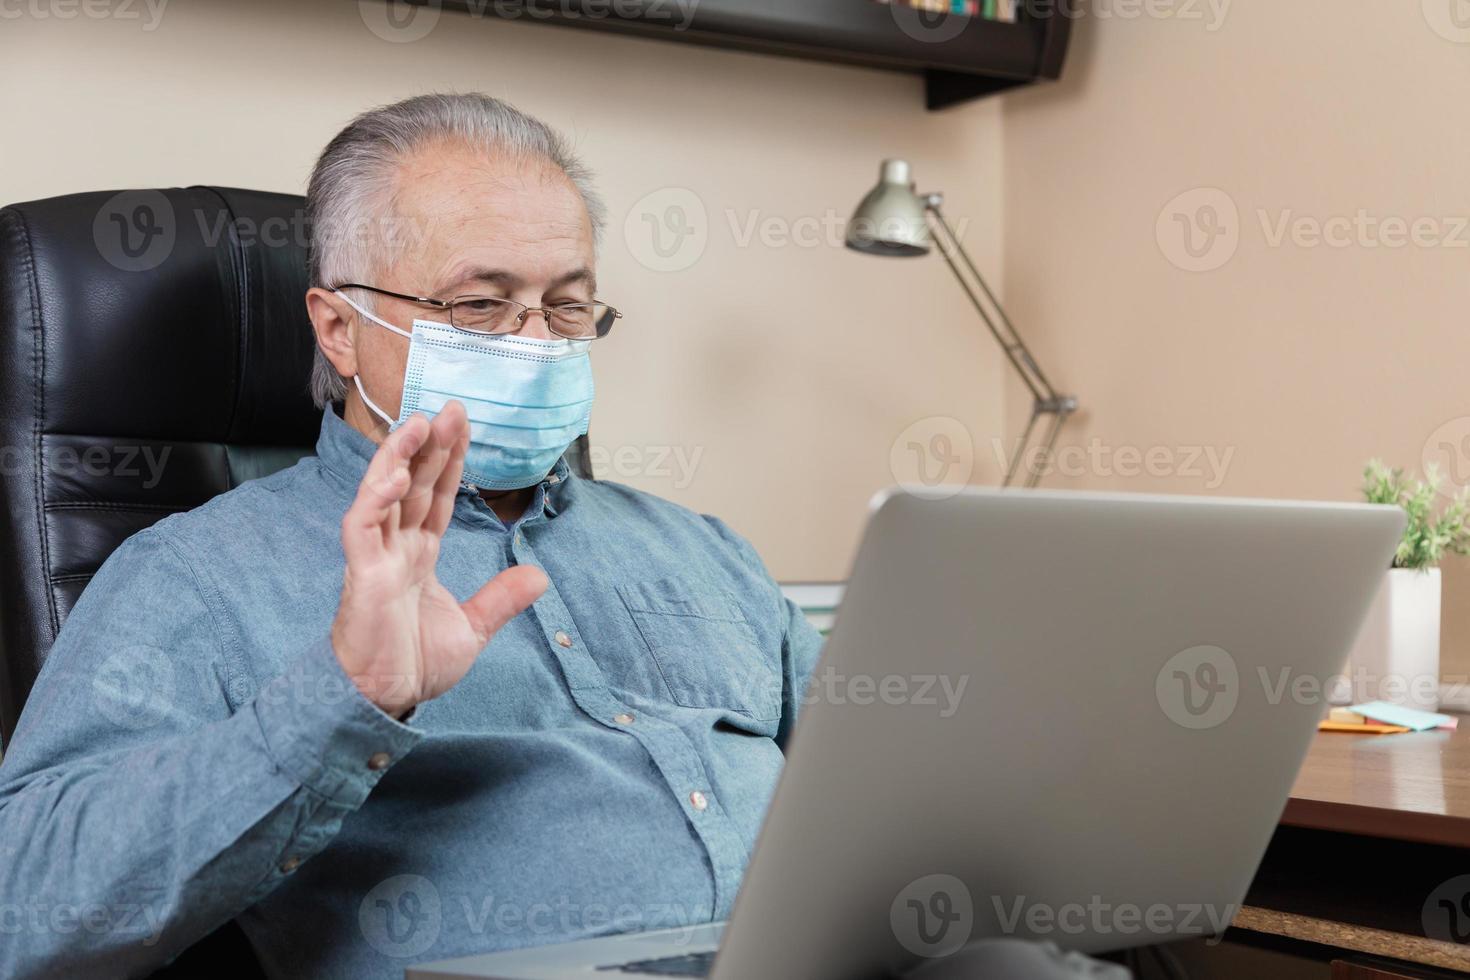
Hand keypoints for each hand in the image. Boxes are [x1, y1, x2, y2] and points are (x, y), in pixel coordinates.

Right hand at [331, 401, 547, 716]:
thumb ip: (500, 599)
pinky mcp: (362, 573)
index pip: (438, 497)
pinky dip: (376, 499)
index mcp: (419, 555)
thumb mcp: (472, 629)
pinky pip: (363, 527)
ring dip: (400, 457)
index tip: (464, 427)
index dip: (450, 462)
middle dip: (431, 445)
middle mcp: (396, 547)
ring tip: (419, 422)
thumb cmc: (412, 663)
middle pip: (415, 485)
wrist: (383, 698)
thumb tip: (539, 576)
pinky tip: (396, 476)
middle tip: (450, 408)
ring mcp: (376, 556)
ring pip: (384, 494)